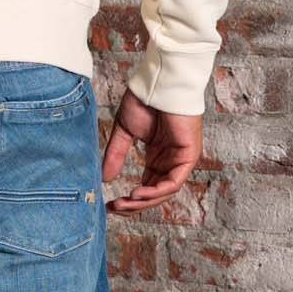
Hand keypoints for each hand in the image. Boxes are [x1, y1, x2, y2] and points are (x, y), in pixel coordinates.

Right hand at [100, 89, 202, 213]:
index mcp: (158, 156)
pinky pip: (173, 182)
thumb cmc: (145, 100)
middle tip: (114, 209)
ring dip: (143, 201)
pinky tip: (137, 194)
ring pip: (164, 192)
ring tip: (123, 204)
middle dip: (134, 205)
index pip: (147, 186)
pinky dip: (156, 191)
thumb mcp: (125, 131)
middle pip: (155, 194)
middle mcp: (170, 161)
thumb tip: (104, 178)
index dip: (130, 199)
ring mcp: (181, 159)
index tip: (109, 205)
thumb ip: (116, 154)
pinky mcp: (189, 156)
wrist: (158, 82)